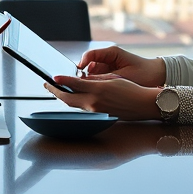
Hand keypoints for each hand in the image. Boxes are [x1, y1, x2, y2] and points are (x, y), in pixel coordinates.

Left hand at [46, 73, 163, 120]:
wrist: (144, 104)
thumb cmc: (131, 89)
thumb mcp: (111, 79)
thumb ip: (93, 80)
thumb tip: (79, 79)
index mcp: (97, 91)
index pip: (73, 85)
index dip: (61, 81)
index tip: (53, 77)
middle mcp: (94, 103)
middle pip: (68, 99)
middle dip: (56, 92)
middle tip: (48, 85)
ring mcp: (96, 111)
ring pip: (74, 104)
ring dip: (64, 97)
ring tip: (57, 89)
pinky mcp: (100, 115)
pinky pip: (83, 108)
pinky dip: (75, 102)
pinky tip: (73, 96)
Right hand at [78, 47, 165, 87]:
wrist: (157, 76)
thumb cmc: (144, 73)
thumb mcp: (124, 76)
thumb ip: (105, 78)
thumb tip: (88, 82)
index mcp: (111, 52)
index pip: (90, 54)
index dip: (82, 63)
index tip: (77, 72)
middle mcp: (108, 57)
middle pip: (88, 64)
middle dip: (84, 74)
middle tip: (81, 84)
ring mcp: (108, 65)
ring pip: (92, 72)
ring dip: (90, 80)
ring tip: (91, 90)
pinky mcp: (110, 73)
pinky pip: (98, 78)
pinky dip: (96, 84)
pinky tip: (97, 91)